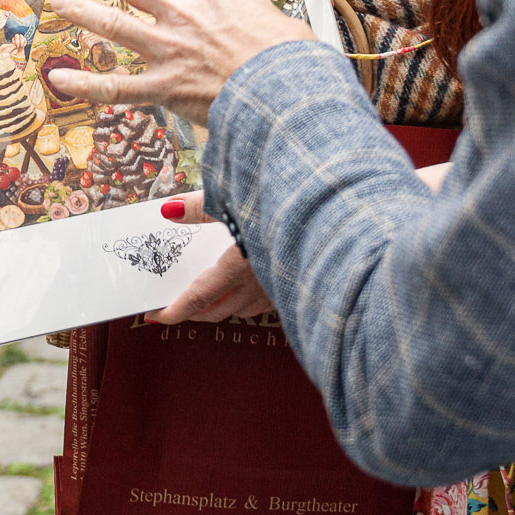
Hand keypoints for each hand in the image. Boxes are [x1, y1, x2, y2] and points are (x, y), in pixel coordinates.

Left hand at [45, 0, 312, 126]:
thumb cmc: (290, 56)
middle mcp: (183, 12)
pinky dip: (85, 84)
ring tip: (58, 2)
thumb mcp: (272, 14)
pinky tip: (57, 79)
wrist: (288, 89)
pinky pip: (116, 85)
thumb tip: (253, 14)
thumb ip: (248, 9)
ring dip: (81, 11)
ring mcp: (169, 48)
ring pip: (113, 23)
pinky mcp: (164, 86)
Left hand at [149, 167, 451, 324]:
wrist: (359, 212)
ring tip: (202, 306)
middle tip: (170, 310)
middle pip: (219, 308)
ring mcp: (287, 289)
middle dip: (193, 311)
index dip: (176, 308)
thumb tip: (166, 210)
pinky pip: (270, 303)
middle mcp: (264, 283)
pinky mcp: (305, 285)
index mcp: (245, 263)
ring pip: (245, 310)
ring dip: (221, 310)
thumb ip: (203, 203)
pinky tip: (249, 296)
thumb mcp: (244, 197)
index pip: (201, 295)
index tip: (154, 317)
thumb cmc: (299, 200)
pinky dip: (249, 303)